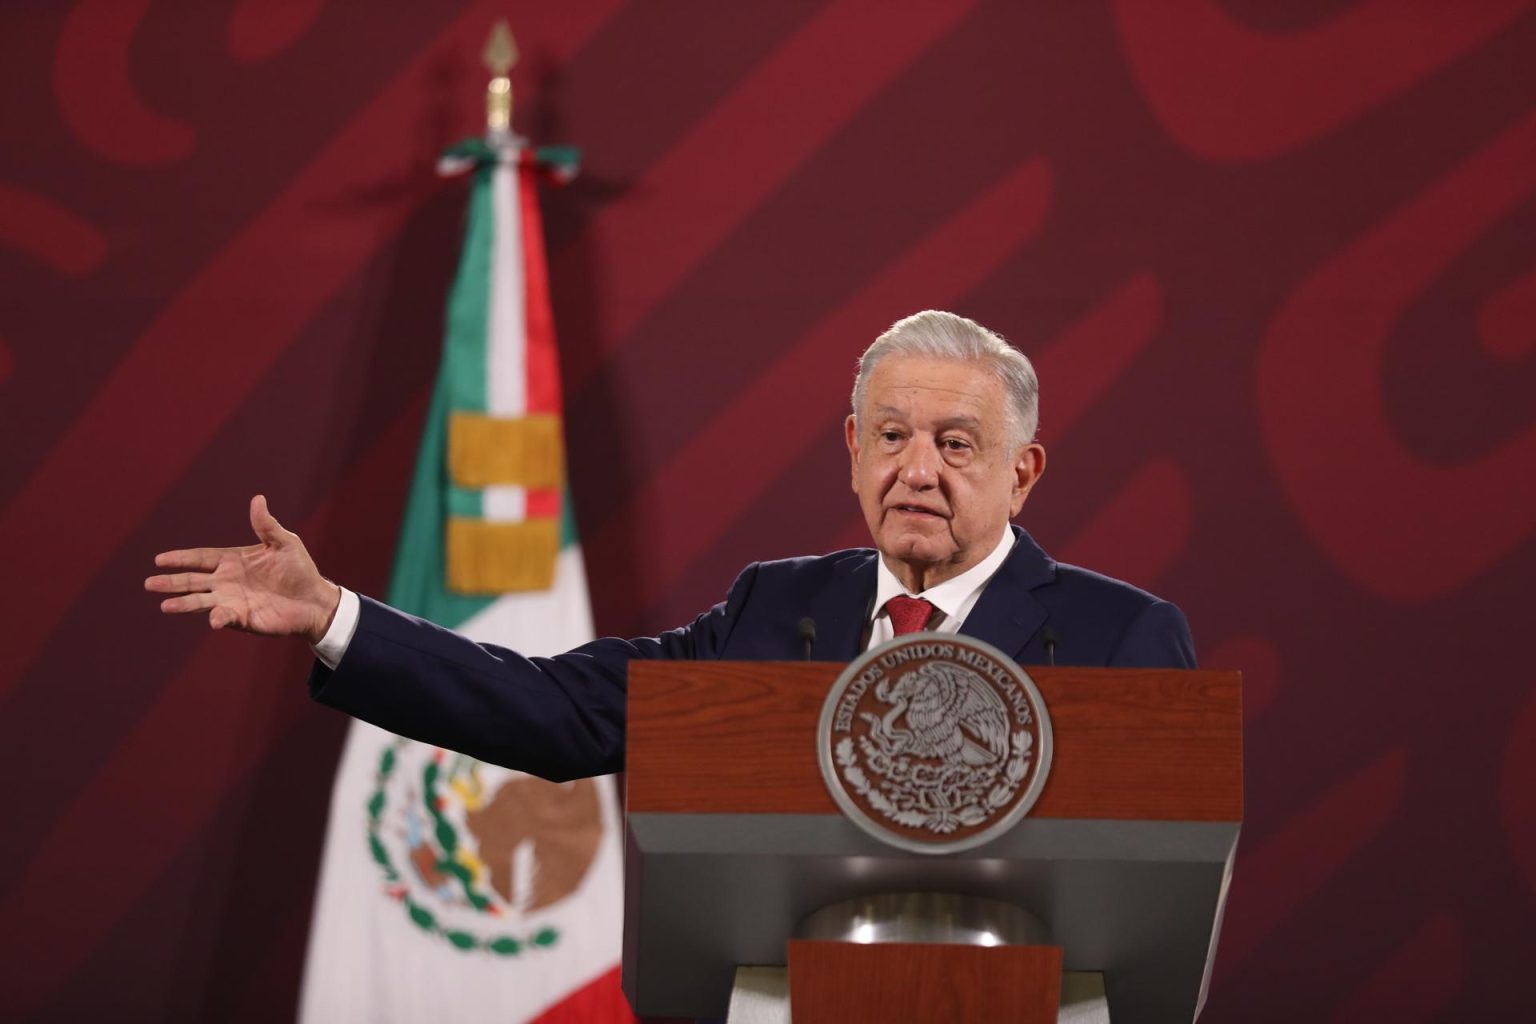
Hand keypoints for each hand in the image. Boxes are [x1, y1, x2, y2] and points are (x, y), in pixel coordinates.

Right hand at [145, 495, 340, 644]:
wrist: (314, 599)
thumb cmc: (299, 569)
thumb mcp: (284, 543)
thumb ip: (266, 525)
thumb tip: (258, 499)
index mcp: (233, 561)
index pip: (201, 557)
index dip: (181, 558)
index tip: (159, 559)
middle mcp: (227, 581)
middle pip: (193, 580)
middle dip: (172, 582)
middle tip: (149, 583)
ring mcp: (232, 600)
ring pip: (201, 601)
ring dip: (183, 604)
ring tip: (164, 606)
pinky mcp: (242, 618)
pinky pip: (225, 617)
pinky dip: (217, 618)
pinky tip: (212, 620)